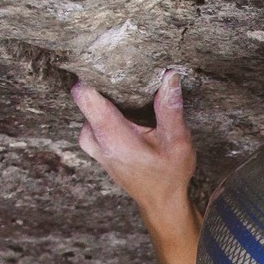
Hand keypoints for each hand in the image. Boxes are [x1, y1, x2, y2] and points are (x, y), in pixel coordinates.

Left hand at [73, 72, 193, 231]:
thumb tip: (168, 76)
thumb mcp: (177, 142)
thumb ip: (169, 108)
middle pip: (90, 95)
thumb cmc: (168, 174)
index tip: (111, 63)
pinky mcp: (91, 141)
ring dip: (112, 99)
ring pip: (93, 104)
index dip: (95, 74)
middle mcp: (94, 138)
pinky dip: (111, 110)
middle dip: (111, 86)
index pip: (85, 95)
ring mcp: (89, 141)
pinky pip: (93, 114)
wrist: (158, 200)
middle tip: (136, 85)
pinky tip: (132, 115)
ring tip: (137, 104)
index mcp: (112, 137)